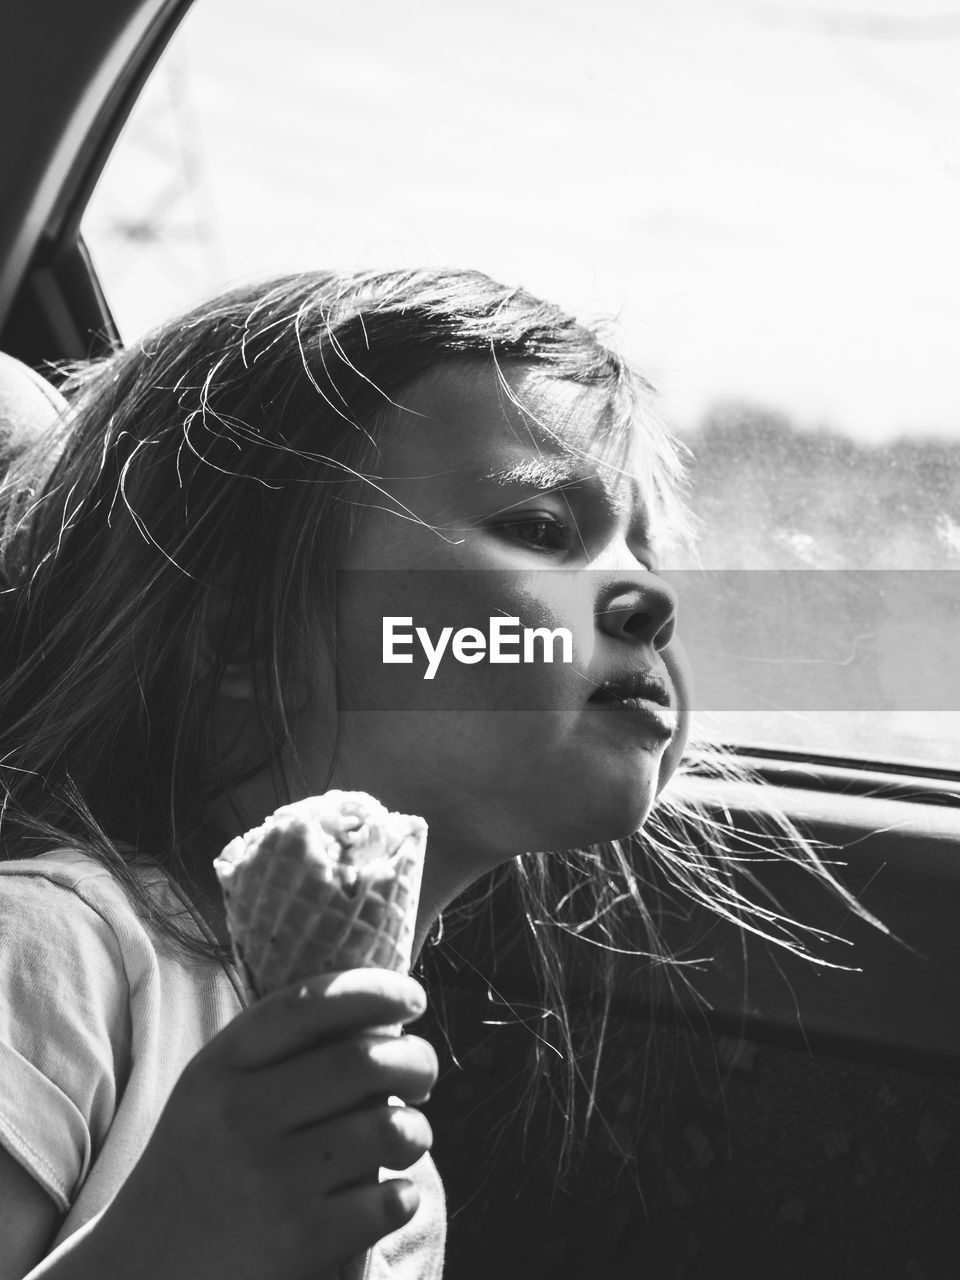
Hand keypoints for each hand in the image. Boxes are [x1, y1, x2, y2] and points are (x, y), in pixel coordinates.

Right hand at [96, 969, 436, 1279]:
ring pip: (387, 1129)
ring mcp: (270, 1180)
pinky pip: (388, 1201)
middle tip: (423, 1073)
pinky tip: (387, 1196)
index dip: (375, 991)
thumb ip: (282, 1050)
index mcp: (220, 1066)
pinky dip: (403, 1196)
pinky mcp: (299, 1240)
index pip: (311, 1005)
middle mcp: (241, 1115)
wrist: (142, 1271)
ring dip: (416, 1130)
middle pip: (364, 1062)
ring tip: (407, 1136)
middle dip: (415, 1060)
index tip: (413, 997)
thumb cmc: (201, 1164)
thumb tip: (387, 1018)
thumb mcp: (215, 1090)